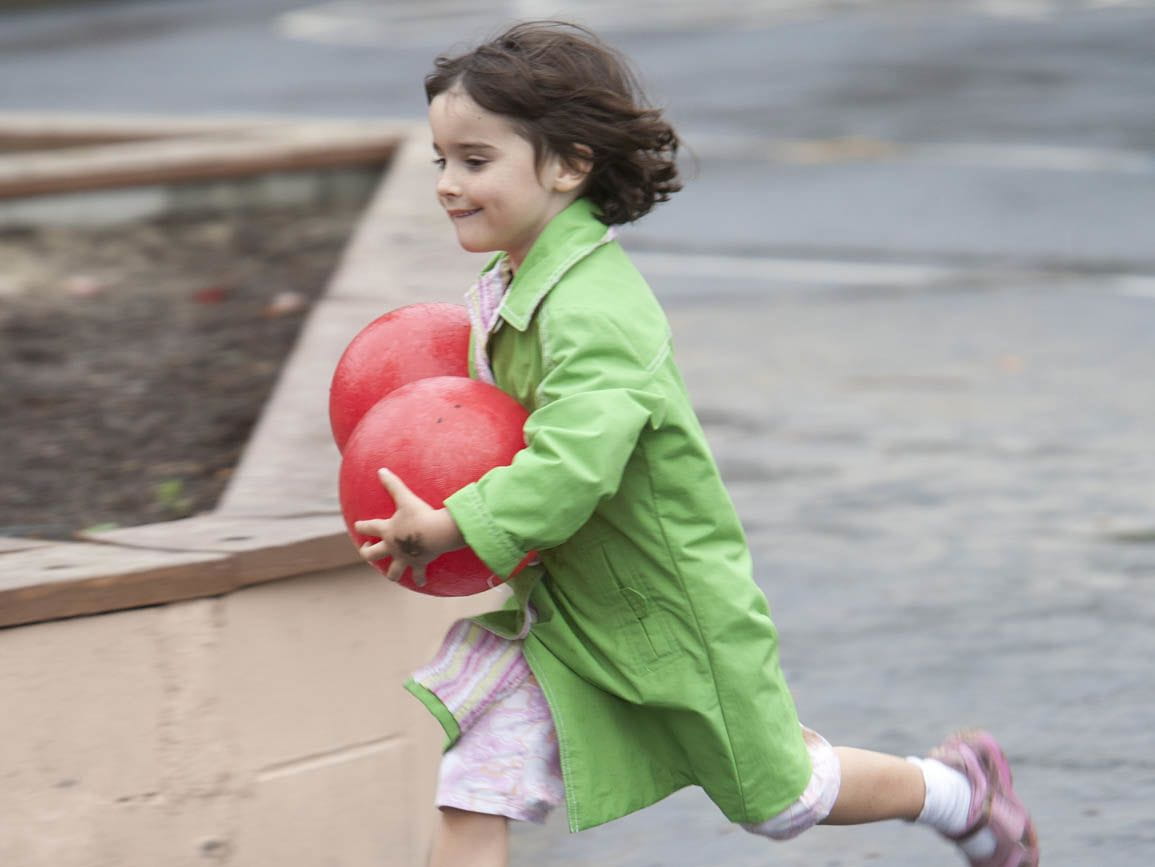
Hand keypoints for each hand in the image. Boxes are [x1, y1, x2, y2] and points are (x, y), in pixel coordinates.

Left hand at [354, 468, 464, 586]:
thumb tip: (380, 470)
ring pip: (393, 572)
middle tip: (368, 548)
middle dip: (368, 552)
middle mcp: (392, 547)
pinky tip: (421, 580)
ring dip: (392, 573)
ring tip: (392, 572)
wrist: (436, 533)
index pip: (369, 527)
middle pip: (372, 555)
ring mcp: (405, 558)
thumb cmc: (420, 515)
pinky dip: (420, 578)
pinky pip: (419, 575)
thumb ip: (393, 484)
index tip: (358, 526)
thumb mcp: (405, 498)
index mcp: (387, 531)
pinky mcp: (419, 564)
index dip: (362, 526)